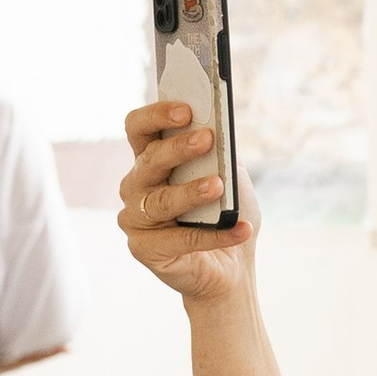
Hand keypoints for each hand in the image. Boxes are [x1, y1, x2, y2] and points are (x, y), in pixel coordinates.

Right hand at [119, 102, 255, 308]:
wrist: (231, 266)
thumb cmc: (224, 213)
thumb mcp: (228, 176)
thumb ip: (219, 155)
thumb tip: (216, 132)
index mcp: (150, 160)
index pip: (139, 128)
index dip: (156, 115)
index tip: (186, 109)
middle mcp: (135, 186)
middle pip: (150, 160)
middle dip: (179, 148)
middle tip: (207, 139)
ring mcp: (135, 218)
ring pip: (162, 200)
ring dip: (191, 191)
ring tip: (218, 186)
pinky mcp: (144, 249)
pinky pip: (180, 239)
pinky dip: (215, 235)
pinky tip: (241, 229)